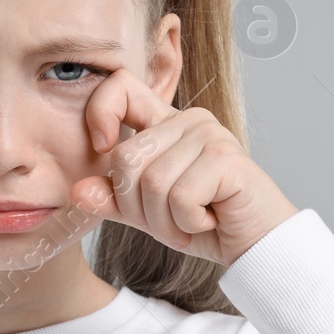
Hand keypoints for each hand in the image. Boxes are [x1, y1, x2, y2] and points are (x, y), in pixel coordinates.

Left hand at [69, 67, 299, 267]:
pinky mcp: (226, 158)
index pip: (120, 87)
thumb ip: (113, 199)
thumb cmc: (205, 224)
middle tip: (169, 222)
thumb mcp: (148, 214)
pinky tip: (210, 221)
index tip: (102, 149)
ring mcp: (209, 135)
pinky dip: (188, 222)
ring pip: (151, 182)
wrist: (256, 247)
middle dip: (138, 206)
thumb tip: (78, 191)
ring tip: (191, 224)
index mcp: (165, 123)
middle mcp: (189, 120)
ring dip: (165, 221)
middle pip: (126, 157)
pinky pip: (180, 196)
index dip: (100, 113)